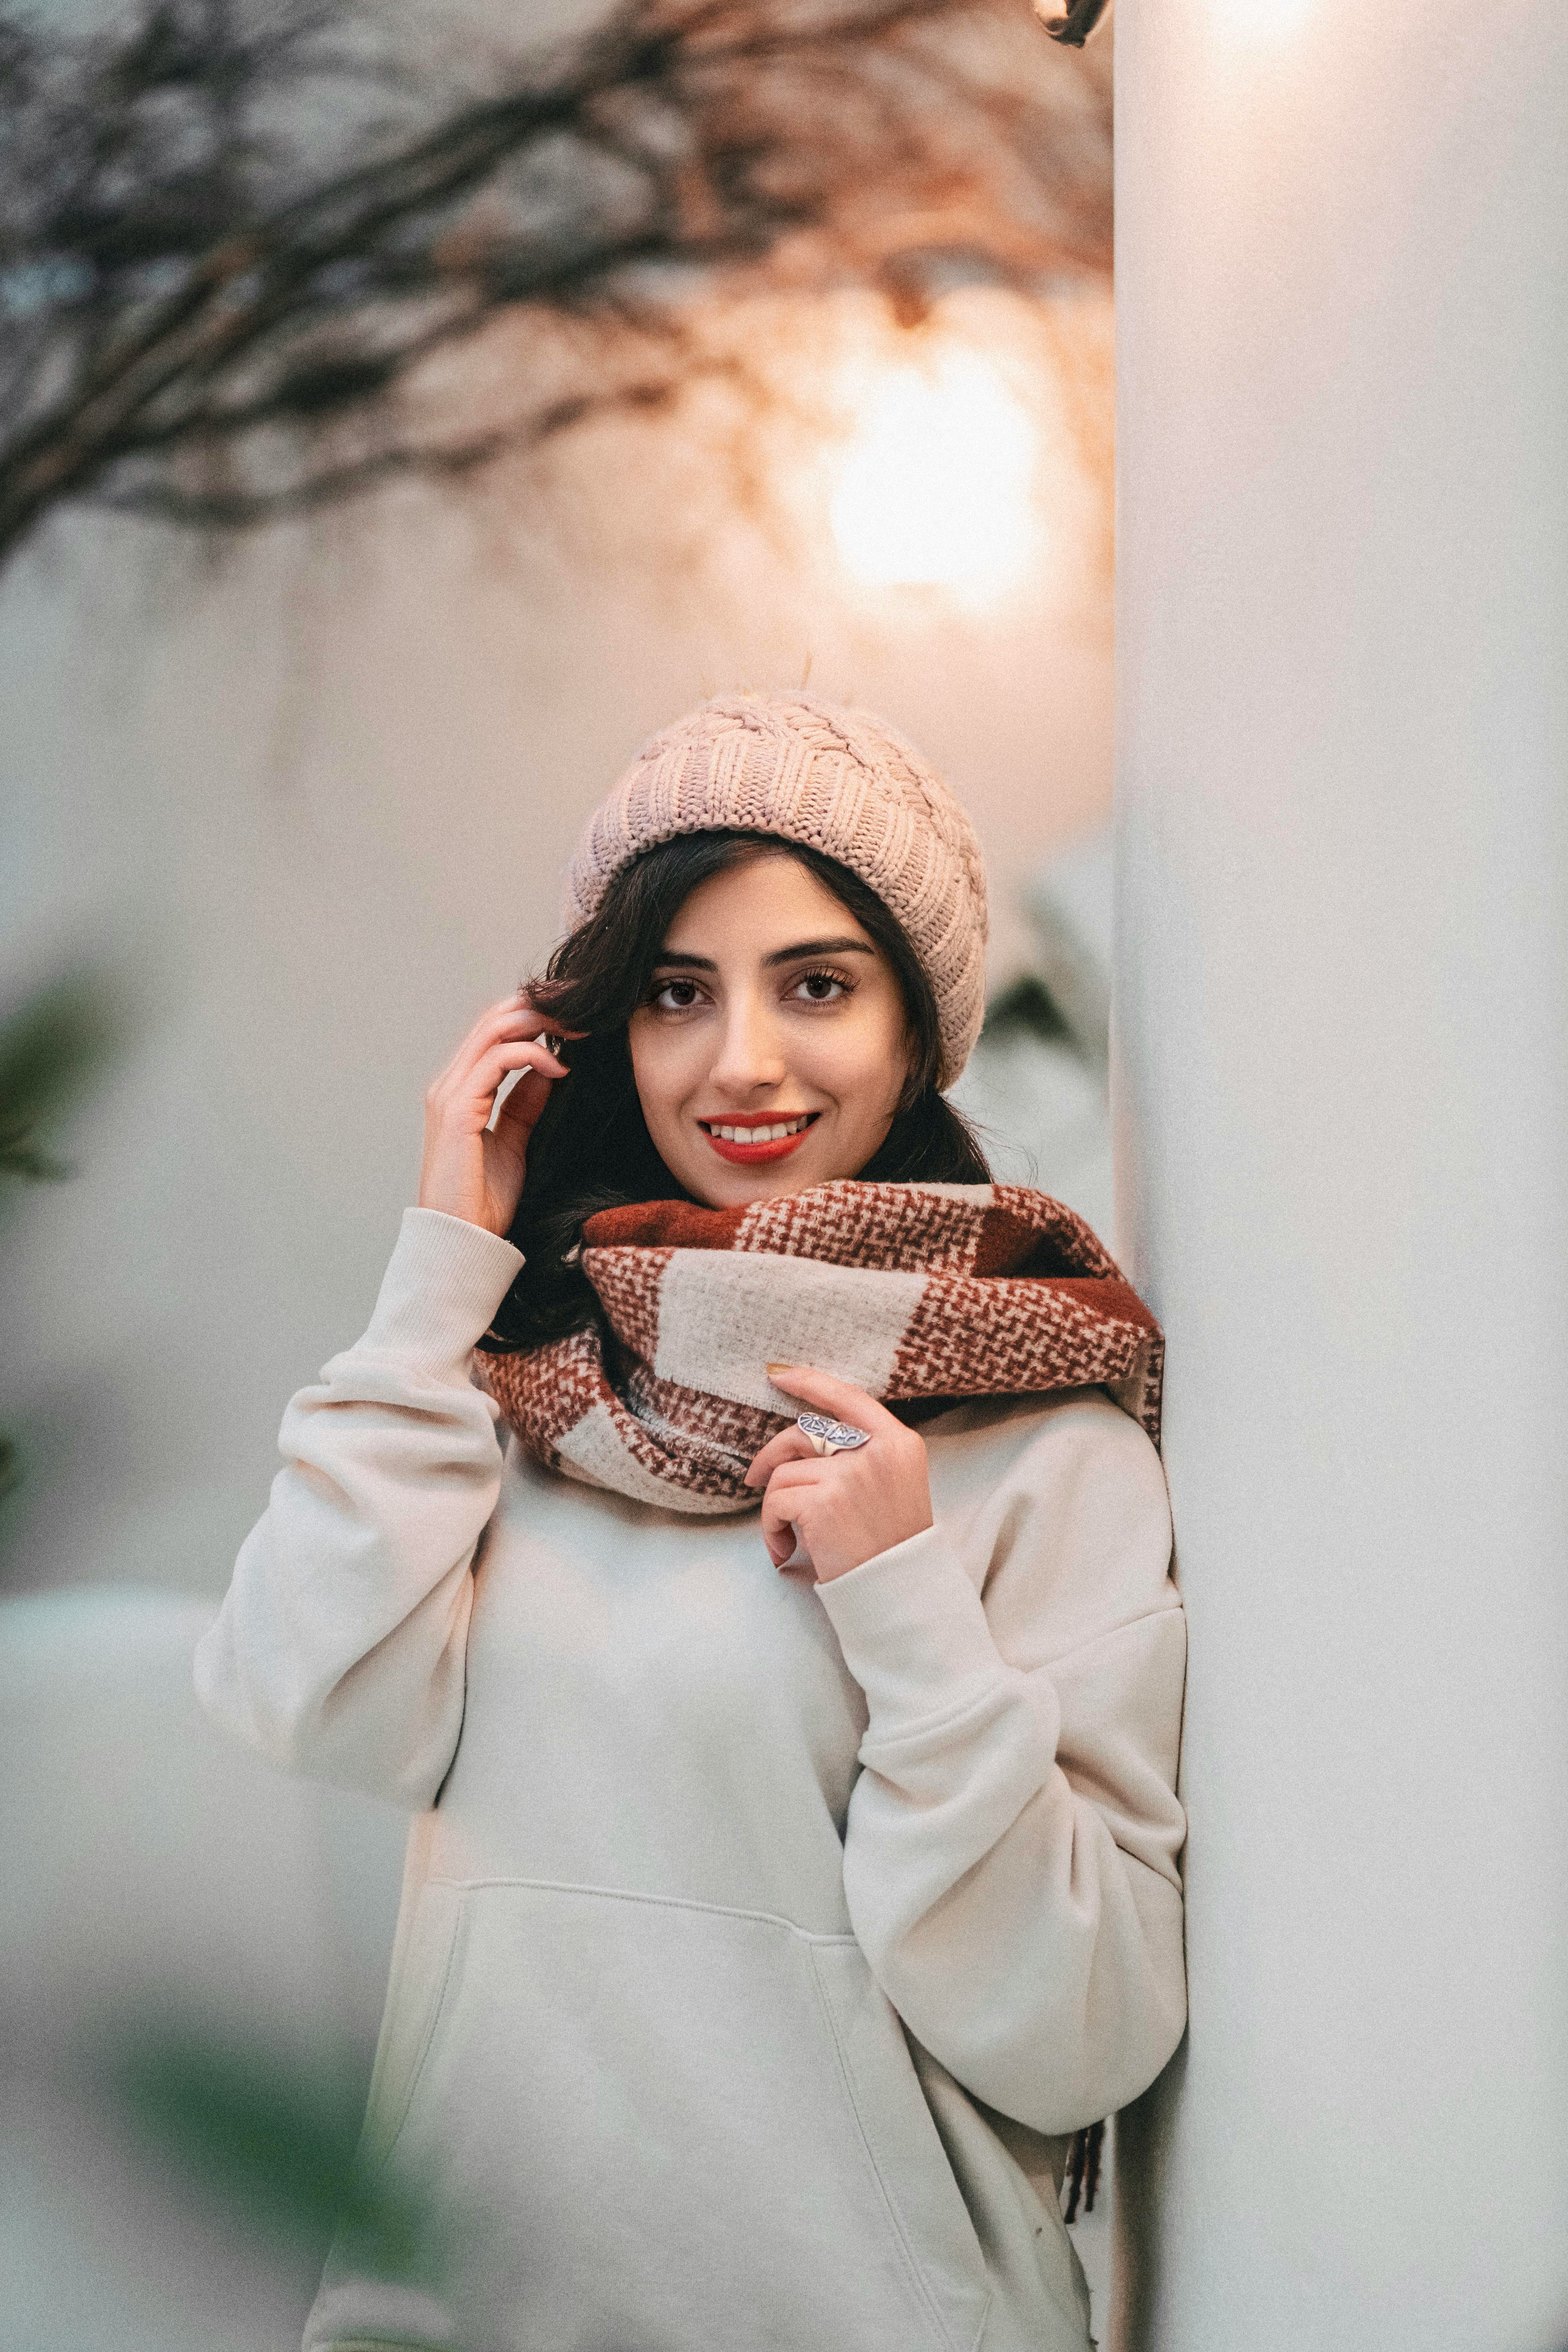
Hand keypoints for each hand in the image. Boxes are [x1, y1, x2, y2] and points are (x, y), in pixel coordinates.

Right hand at [418, 992, 582, 1236]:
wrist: (462, 1241)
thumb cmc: (484, 1201)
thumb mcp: (514, 1143)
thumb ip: (524, 1104)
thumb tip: (549, 1070)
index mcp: (461, 1089)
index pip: (496, 1030)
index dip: (536, 1013)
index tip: (578, 1014)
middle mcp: (450, 1084)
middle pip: (495, 1019)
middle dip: (542, 1005)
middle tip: (585, 1004)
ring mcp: (450, 1094)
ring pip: (494, 1030)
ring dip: (540, 1021)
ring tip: (579, 1026)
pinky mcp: (457, 1110)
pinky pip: (496, 1062)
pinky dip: (531, 1054)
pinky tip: (560, 1067)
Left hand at [743, 1366, 932, 1582]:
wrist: (900, 1593)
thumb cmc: (891, 1546)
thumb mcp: (893, 1486)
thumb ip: (860, 1456)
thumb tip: (800, 1438)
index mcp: (899, 1442)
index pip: (848, 1398)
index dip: (811, 1382)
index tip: (779, 1374)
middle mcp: (877, 1451)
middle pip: (805, 1432)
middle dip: (773, 1454)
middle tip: (754, 1477)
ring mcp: (850, 1475)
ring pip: (785, 1472)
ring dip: (775, 1506)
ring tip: (786, 1536)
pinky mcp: (824, 1502)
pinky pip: (776, 1502)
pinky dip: (770, 1527)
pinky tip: (784, 1550)